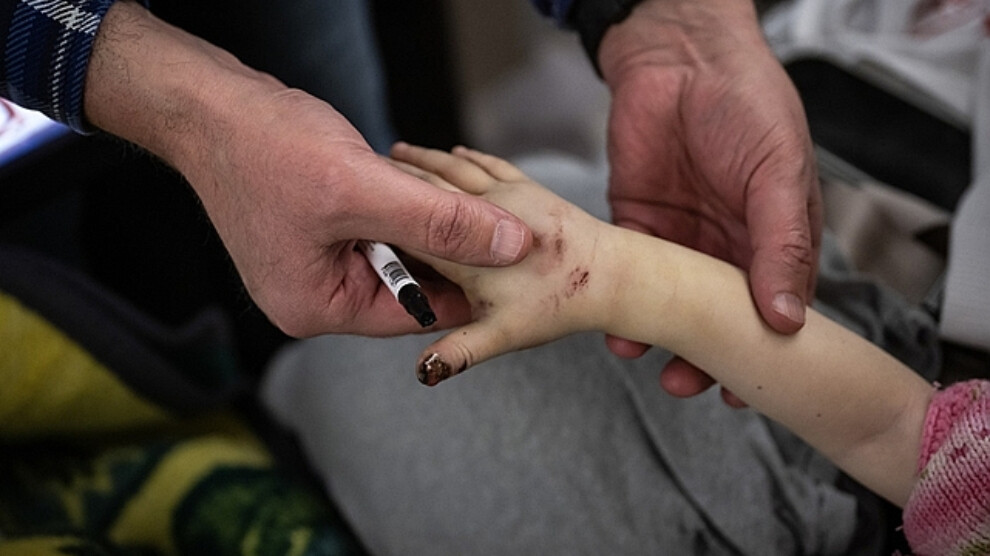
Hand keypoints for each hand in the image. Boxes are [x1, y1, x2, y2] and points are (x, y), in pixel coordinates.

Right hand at [84, 2, 531, 336]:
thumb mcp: (365, 190)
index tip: (515, 265)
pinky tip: (419, 184)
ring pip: (396, 254)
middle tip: (497, 226)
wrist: (209, 105)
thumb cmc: (268, 149)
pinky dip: (399, 209)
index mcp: (317, 307)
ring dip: (424, 226)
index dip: (468, 287)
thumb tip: (512, 245)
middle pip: (407, 286)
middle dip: (447, 254)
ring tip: (460, 199)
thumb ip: (442, 223)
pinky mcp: (316, 232)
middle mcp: (314, 295)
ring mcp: (313, 264)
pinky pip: (375, 230)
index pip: (415, 314)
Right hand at [390, 144, 611, 384]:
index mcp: (463, 258)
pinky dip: (467, 158)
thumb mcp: (500, 335)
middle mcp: (481, 219)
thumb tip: (424, 372)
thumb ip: (456, 351)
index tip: (359, 212)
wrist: (619, 276)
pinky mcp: (525, 188)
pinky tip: (456, 152)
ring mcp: (504, 197)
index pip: (409, 238)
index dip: (381, 226)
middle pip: (427, 199)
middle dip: (397, 183)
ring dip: (424, 162)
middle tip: (369, 168)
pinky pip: (488, 166)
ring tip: (401, 152)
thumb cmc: (562, 307)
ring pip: (453, 173)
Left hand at [597, 0, 822, 400]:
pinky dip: (622, 304)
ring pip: (669, 304)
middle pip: (715, 316)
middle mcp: (727, 243)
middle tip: (689, 385)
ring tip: (652, 365)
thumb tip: (788, 317)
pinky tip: (617, 330)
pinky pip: (628, 273)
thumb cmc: (746, 102)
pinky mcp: (636, 221)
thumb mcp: (778, 173)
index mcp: (773, 236)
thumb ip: (782, 243)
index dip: (759, 351)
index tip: (745, 389)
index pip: (773, 308)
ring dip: (660, 338)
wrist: (679, 55)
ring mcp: (680, 236)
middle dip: (703, 355)